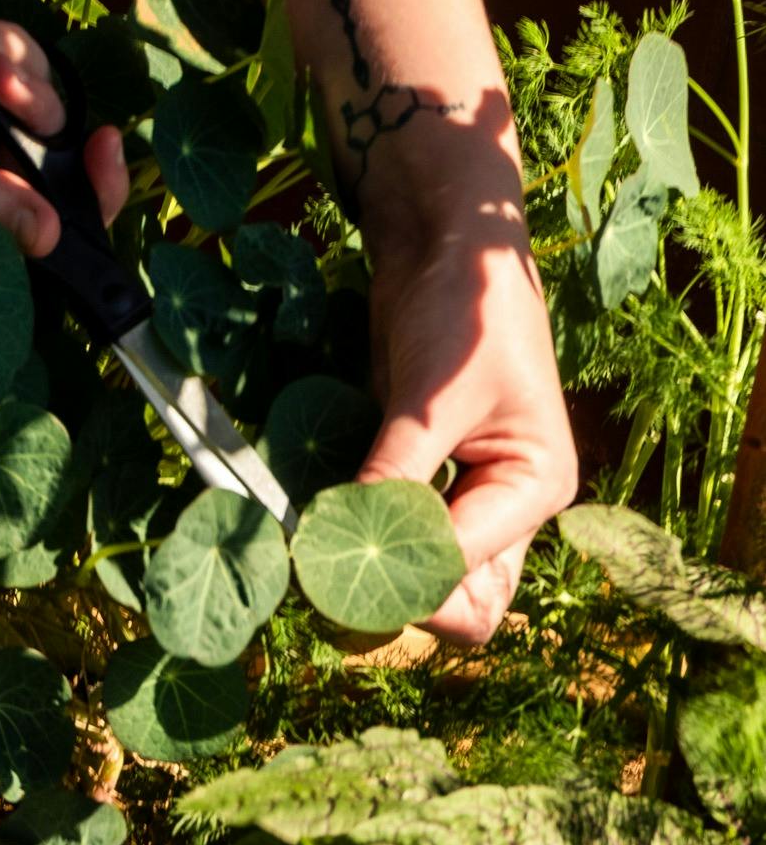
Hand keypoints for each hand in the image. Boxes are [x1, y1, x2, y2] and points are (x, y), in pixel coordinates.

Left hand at [358, 212, 577, 645]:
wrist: (446, 247)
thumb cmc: (464, 310)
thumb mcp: (431, 396)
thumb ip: (395, 471)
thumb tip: (344, 540)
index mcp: (533, 490)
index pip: (466, 575)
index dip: (401, 580)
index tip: (331, 563)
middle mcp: (505, 505)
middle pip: (460, 597)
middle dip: (395, 595)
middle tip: (322, 570)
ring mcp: (464, 494)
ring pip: (424, 572)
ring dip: (371, 567)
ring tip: (310, 549)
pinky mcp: (421, 471)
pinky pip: (393, 526)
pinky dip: (358, 528)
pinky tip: (315, 516)